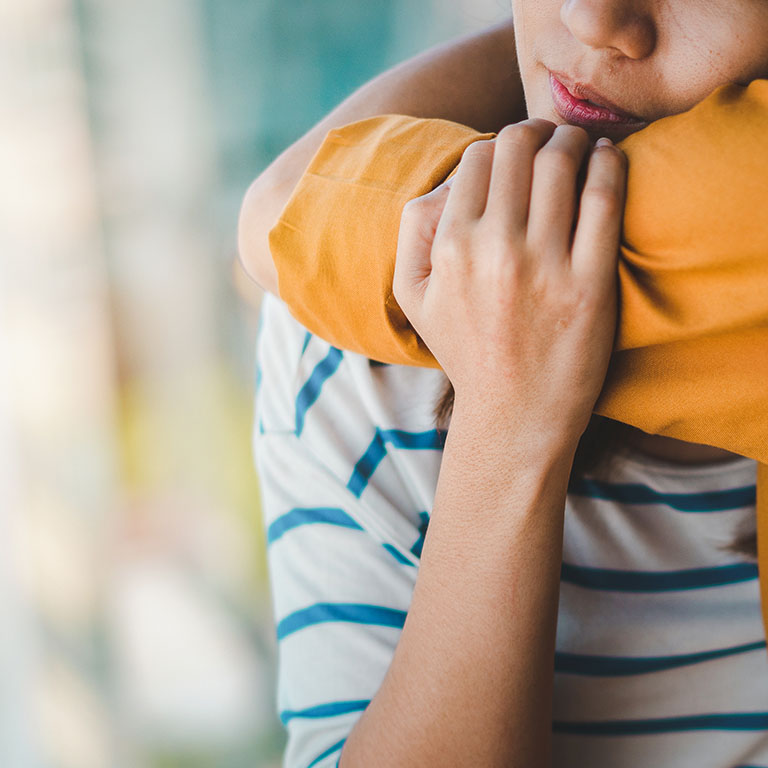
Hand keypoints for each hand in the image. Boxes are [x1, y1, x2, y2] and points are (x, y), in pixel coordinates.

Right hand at [392, 119, 626, 448]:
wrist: (514, 415)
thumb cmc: (466, 350)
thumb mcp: (413, 296)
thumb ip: (413, 230)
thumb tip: (450, 178)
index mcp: (449, 248)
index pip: (477, 157)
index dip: (498, 145)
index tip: (515, 154)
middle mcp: (493, 250)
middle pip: (519, 147)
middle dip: (536, 132)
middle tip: (551, 140)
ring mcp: (543, 267)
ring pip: (562, 162)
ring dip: (574, 140)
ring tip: (581, 147)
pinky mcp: (589, 284)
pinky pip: (604, 199)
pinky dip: (610, 164)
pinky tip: (609, 161)